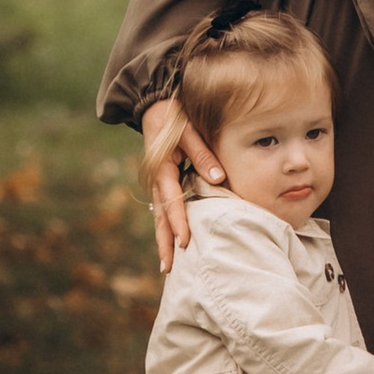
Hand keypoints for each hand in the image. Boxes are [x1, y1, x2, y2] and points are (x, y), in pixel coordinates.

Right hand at [140, 94, 225, 271]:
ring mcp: (158, 183)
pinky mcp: (163, 182)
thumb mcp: (189, 130)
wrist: (155, 105)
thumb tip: (217, 179)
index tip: (185, 242)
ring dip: (163, 239)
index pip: (171, 200)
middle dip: (164, 243)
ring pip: (160, 216)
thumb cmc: (176, 116)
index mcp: (162, 168)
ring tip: (167, 266)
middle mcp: (157, 179)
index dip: (178, 222)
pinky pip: (164, 209)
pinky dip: (167, 227)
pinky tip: (172, 243)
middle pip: (160, 217)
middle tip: (168, 268)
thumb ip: (202, 154)